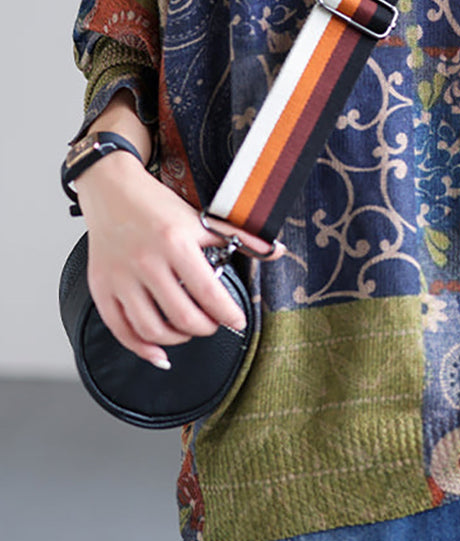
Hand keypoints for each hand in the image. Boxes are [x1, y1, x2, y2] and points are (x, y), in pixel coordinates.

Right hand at [75, 151, 278, 368]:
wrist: (112, 189)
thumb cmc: (158, 205)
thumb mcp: (200, 218)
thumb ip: (240, 237)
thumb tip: (277, 251)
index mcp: (175, 243)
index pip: (208, 293)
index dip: (228, 314)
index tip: (238, 320)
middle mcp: (146, 262)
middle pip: (182, 317)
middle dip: (205, 327)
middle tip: (213, 323)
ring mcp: (121, 277)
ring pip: (152, 329)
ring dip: (177, 339)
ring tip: (188, 330)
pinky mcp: (101, 287)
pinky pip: (120, 329)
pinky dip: (140, 347)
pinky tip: (157, 351)